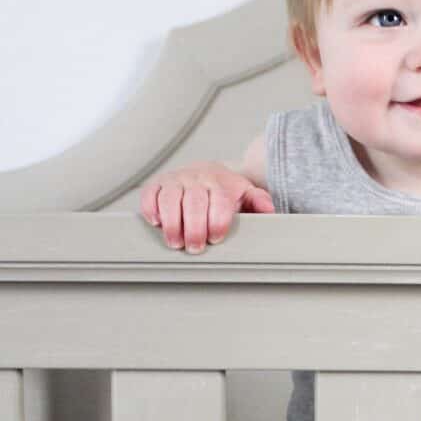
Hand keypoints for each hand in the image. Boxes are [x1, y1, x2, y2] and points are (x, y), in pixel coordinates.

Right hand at [139, 162, 274, 253]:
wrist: (208, 171)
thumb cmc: (227, 190)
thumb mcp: (247, 194)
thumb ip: (259, 202)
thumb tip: (270, 210)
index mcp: (220, 182)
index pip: (219, 201)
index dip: (217, 221)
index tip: (216, 238)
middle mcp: (197, 178)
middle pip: (193, 202)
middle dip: (194, 228)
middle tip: (195, 248)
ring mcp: (176, 179)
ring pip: (170, 199)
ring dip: (172, 223)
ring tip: (175, 243)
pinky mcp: (158, 183)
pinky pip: (150, 194)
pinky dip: (151, 209)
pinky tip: (157, 223)